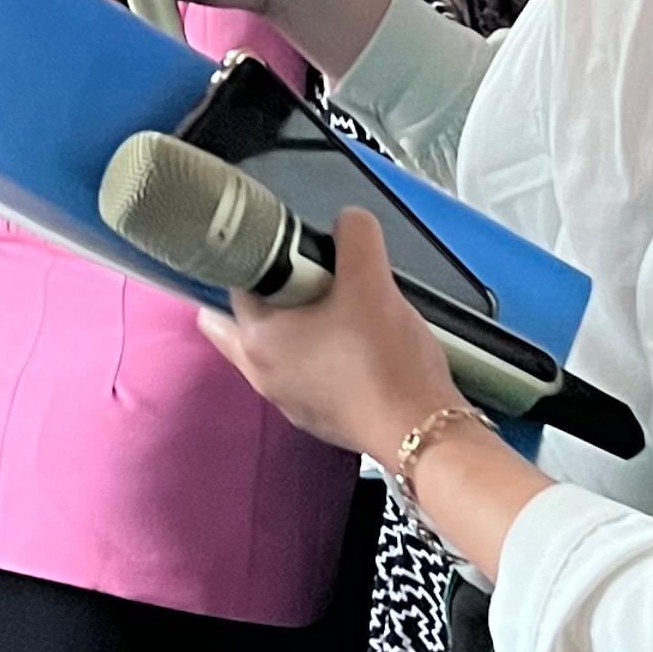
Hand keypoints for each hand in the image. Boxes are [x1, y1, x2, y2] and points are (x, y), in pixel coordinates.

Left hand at [201, 210, 451, 461]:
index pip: (233, 285)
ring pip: (273, 351)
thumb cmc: (385, 359)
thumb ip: (355, 237)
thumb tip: (349, 221)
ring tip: (338, 311)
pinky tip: (354, 347)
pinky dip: (316, 358)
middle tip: (306, 282)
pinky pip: (301, 376)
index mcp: (256, 339)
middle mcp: (259, 374)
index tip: (290, 255)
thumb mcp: (372, 282)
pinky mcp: (316, 417)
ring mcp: (286, 401)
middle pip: (239, 324)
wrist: (419, 430)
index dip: (260, 262)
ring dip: (294, 328)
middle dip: (265, 298)